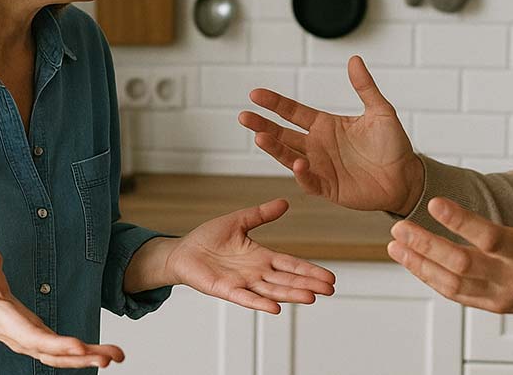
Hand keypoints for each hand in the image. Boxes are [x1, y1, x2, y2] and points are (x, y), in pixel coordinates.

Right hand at [0, 245, 123, 368]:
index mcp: (10, 324)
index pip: (34, 338)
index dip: (56, 344)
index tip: (78, 346)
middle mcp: (24, 339)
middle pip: (54, 354)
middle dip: (82, 357)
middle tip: (109, 357)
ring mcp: (34, 343)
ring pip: (62, 358)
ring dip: (89, 358)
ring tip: (116, 356)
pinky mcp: (42, 342)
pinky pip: (64, 354)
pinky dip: (85, 356)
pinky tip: (106, 354)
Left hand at [167, 199, 335, 313]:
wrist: (182, 251)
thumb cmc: (208, 238)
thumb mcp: (239, 221)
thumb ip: (261, 214)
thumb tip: (285, 202)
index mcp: (261, 256)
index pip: (291, 264)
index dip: (309, 270)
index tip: (329, 278)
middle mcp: (255, 272)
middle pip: (287, 279)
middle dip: (308, 284)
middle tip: (330, 289)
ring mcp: (242, 283)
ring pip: (272, 290)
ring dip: (291, 294)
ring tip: (311, 297)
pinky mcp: (225, 289)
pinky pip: (245, 298)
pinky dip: (260, 303)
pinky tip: (275, 308)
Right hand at [239, 55, 423, 214]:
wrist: (406, 177)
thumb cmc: (393, 145)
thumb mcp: (381, 111)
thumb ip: (365, 87)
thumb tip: (354, 59)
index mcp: (325, 125)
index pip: (293, 112)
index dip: (274, 103)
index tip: (255, 94)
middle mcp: (318, 145)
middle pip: (283, 134)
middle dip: (263, 125)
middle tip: (243, 116)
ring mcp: (320, 167)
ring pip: (289, 157)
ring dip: (274, 148)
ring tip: (260, 138)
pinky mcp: (328, 188)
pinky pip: (309, 181)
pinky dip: (302, 174)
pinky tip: (298, 164)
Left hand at [387, 131, 512, 318]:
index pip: (490, 237)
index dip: (460, 221)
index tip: (433, 202)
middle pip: (462, 263)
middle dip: (427, 245)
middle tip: (398, 226)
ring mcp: (505, 296)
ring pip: (453, 283)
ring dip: (420, 264)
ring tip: (394, 243)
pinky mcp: (497, 306)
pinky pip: (457, 295)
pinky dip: (432, 279)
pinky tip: (412, 262)